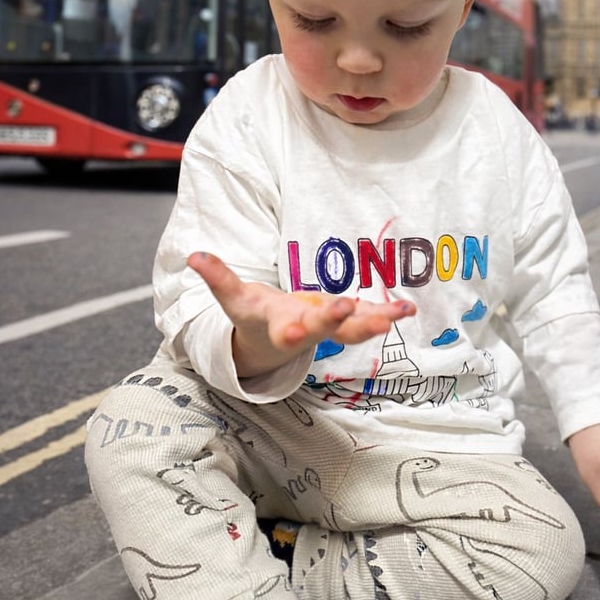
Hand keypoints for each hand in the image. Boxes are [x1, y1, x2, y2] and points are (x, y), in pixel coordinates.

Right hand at [188, 252, 416, 378]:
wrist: (272, 344)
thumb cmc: (253, 316)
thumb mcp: (234, 299)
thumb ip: (217, 278)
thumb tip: (192, 255)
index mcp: (276, 327)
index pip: (282, 329)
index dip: (289, 330)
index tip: (293, 329)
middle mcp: (305, 332)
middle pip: (321, 331)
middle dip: (334, 321)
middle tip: (349, 310)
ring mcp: (327, 329)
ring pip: (351, 330)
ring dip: (374, 321)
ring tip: (398, 313)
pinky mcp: (344, 322)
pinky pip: (368, 319)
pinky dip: (387, 314)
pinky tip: (407, 308)